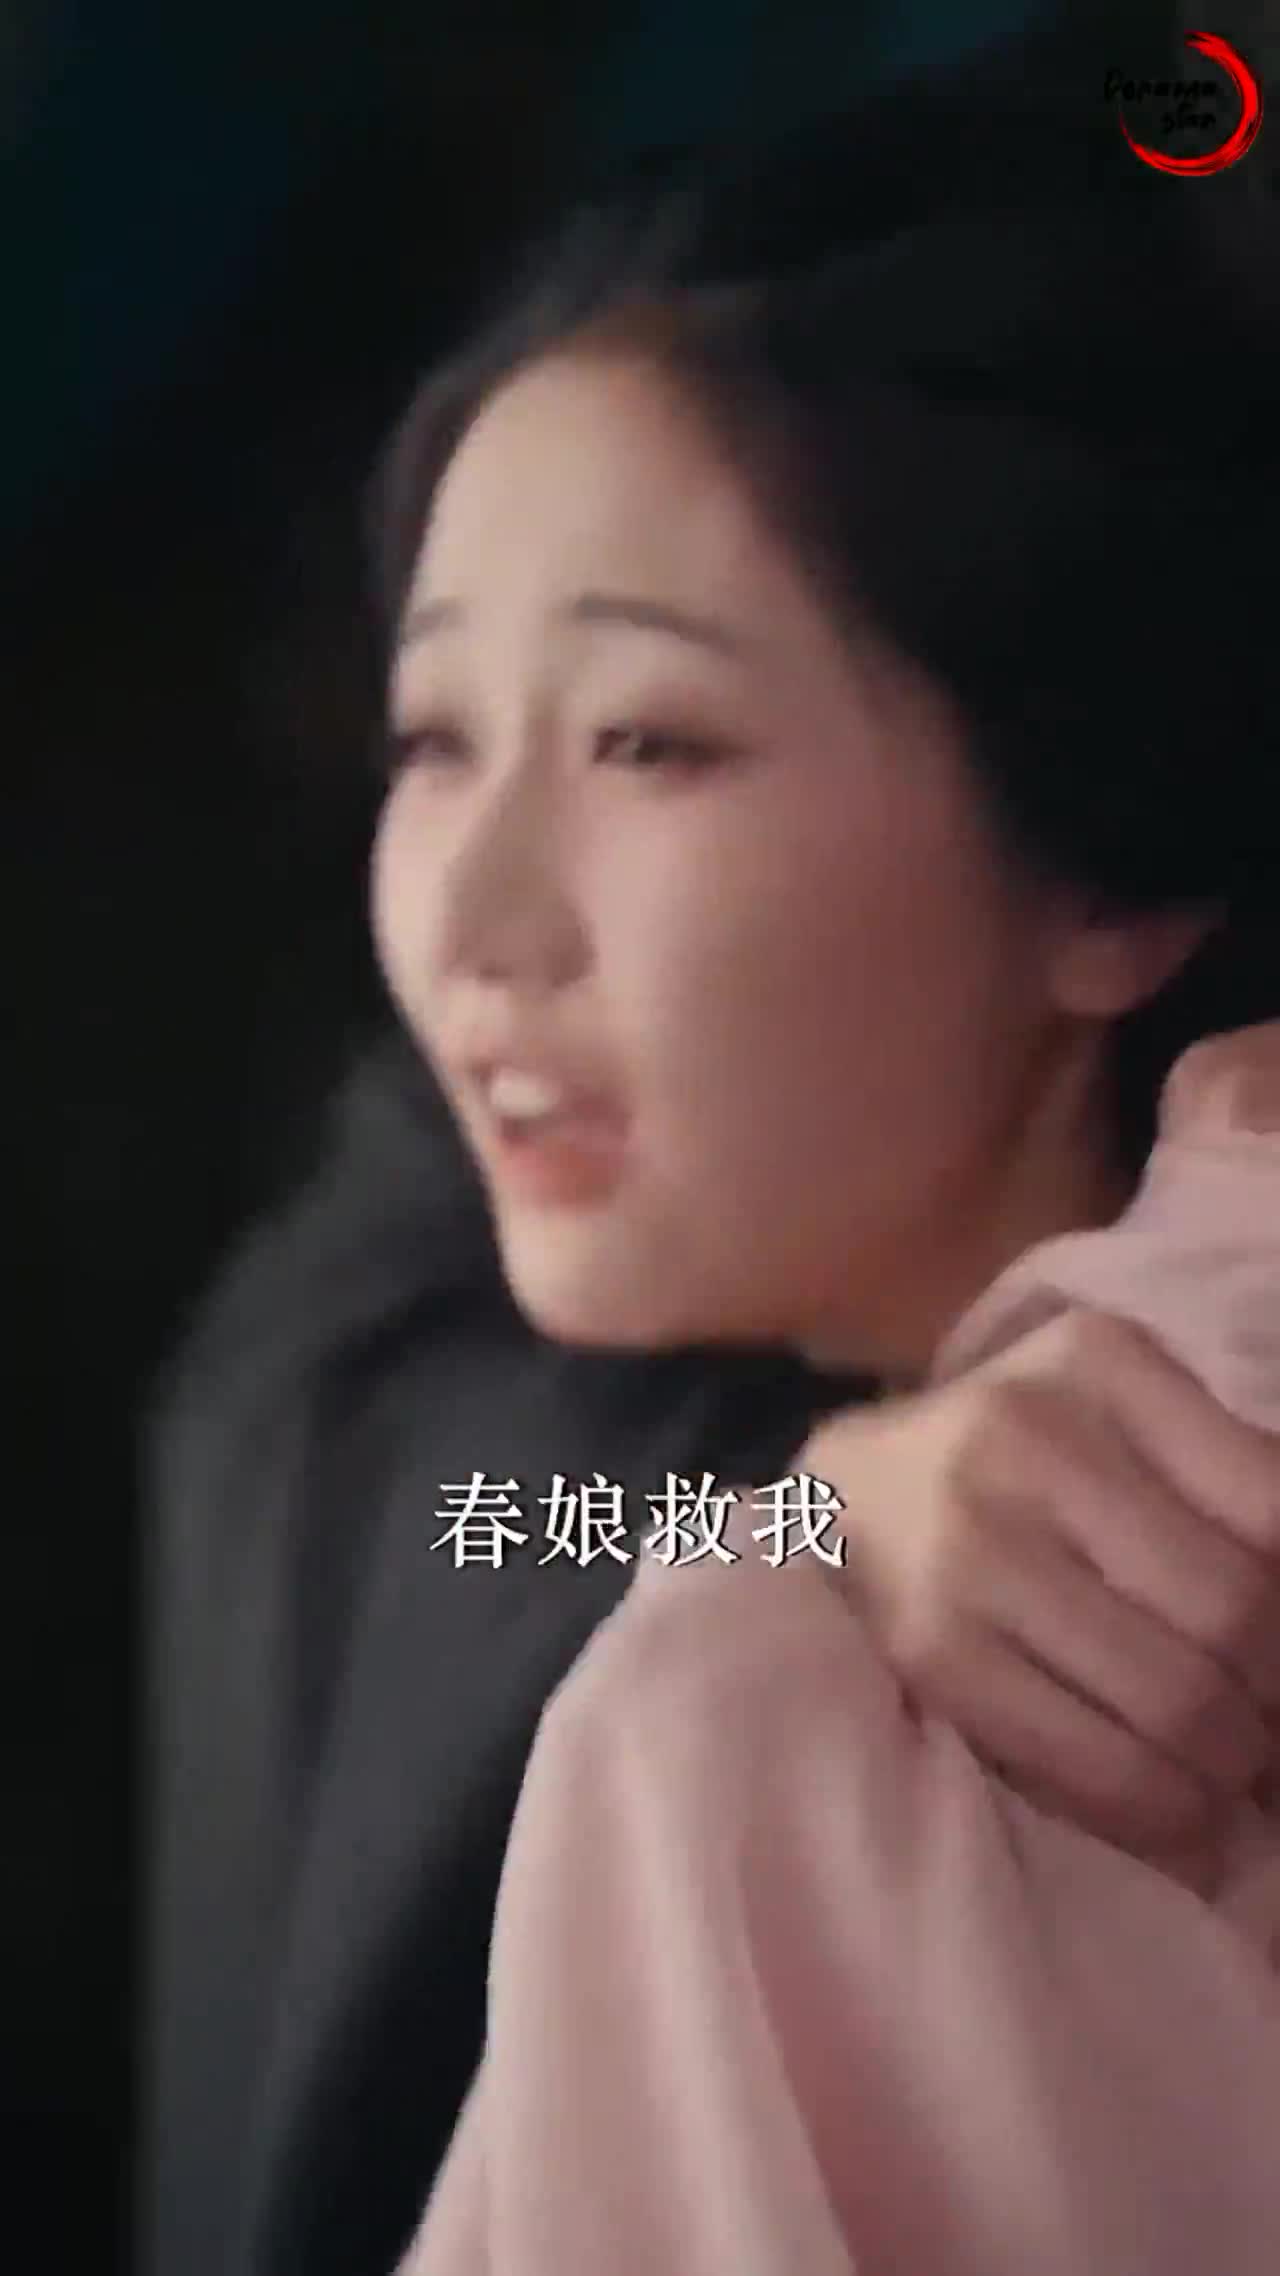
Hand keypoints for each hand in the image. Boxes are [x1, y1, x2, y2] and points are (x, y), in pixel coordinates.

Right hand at [799, 1309, 1279, 1858]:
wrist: (842, 1494)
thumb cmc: (1015, 1455)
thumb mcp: (1112, 1411)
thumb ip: (1218, 1474)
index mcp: (1100, 1363)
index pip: (1269, 1508)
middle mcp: (1032, 1439)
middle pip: (1230, 1609)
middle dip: (1275, 1697)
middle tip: (1275, 1733)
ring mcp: (973, 1548)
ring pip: (1172, 1699)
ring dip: (1233, 1766)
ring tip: (1240, 1776)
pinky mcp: (933, 1649)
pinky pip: (1089, 1762)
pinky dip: (1164, 1814)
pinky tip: (1189, 1822)